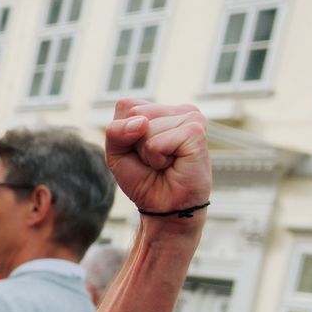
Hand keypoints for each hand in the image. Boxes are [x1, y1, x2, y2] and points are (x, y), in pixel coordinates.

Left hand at [103, 99, 210, 217]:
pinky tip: (173, 164)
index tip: (138, 150)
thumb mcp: (117, 153)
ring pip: (146, 126)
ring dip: (147, 152)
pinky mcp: (195, 131)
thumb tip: (141, 122)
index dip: (122, 133)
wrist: (164, 206)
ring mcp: (190, 118)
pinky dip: (157, 158)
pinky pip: (157, 142)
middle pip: (134, 114)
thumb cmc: (144, 179)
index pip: (125, 105)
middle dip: (135, 143)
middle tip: (153, 158)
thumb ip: (116, 131)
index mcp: (159, 110)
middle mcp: (176, 110)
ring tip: (164, 162)